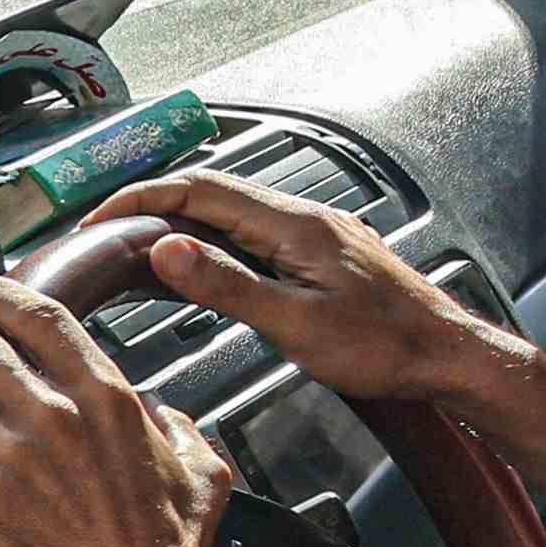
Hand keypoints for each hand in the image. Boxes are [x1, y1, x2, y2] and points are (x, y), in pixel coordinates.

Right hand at [92, 171, 508, 411]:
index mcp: (296, 226)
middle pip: (213, 195)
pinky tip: (197, 271)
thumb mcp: (294, 322)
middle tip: (104, 234)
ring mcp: (316, 237)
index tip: (98, 219)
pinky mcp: (322, 258)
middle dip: (153, 207)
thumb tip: (165, 250)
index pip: (202, 190)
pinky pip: (255, 237)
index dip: (142, 199)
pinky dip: (215, 247)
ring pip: (233, 216)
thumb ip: (226, 285)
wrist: (447, 356)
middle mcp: (306, 220)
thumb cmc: (386, 346)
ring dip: (183, 226)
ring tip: (135, 251)